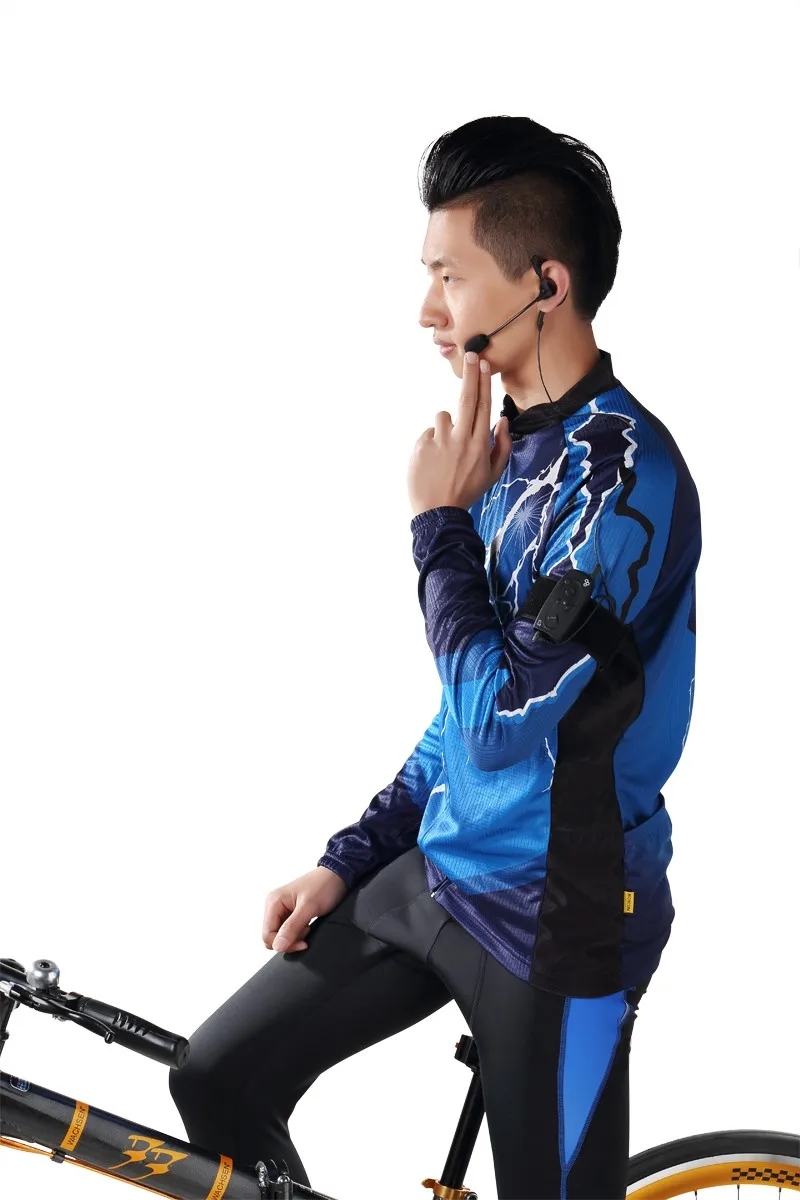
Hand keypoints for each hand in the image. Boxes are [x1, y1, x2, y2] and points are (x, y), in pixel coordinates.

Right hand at [262, 865, 349, 953]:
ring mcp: (282, 909)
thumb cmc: (323, 886)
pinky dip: (298, 932)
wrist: (337, 876)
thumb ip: (292, 928)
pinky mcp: (290, 912)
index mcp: (273, 902)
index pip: (267, 935)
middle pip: (272, 936)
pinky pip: (288, 930)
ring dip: (294, 936)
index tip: (302, 943)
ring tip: (308, 927)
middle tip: (306, 932)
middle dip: (289, 940)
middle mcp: (274, 905)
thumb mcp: (308, 908)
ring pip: (281, 934)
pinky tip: (307, 926)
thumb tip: (277, 946)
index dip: (283, 944)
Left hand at [407, 350, 511, 517]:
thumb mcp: (492, 473)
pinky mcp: (420, 445)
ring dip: (445, 427)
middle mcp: (460, 439)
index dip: (483, 382)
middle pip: (466, 398)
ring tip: (445, 452)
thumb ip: (501, 445)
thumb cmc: (467, 491)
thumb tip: (501, 419)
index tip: (483, 363)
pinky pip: (428, 433)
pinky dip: (431, 442)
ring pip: (443, 417)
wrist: (437, 511)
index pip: (483, 406)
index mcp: (479, 444)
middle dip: (470, 374)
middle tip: (471, 354)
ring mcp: (439, 441)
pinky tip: (432, 461)